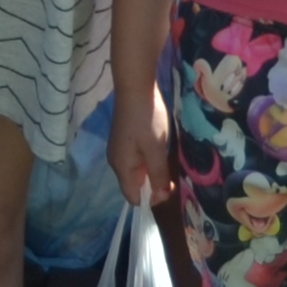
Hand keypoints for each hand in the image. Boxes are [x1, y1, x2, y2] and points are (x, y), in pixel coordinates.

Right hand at [108, 75, 174, 205]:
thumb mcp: (156, 150)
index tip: (168, 186)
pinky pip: (136, 159)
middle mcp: (116, 161)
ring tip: (164, 156)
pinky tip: (157, 146)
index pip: (134, 197)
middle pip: (135, 185)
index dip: (151, 198)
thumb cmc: (146, 120)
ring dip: (152, 170)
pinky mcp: (124, 140)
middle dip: (153, 184)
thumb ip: (158, 175)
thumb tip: (160, 197)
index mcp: (121, 167)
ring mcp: (119, 150)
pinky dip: (148, 159)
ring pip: (137, 172)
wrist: (135, 87)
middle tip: (170, 172)